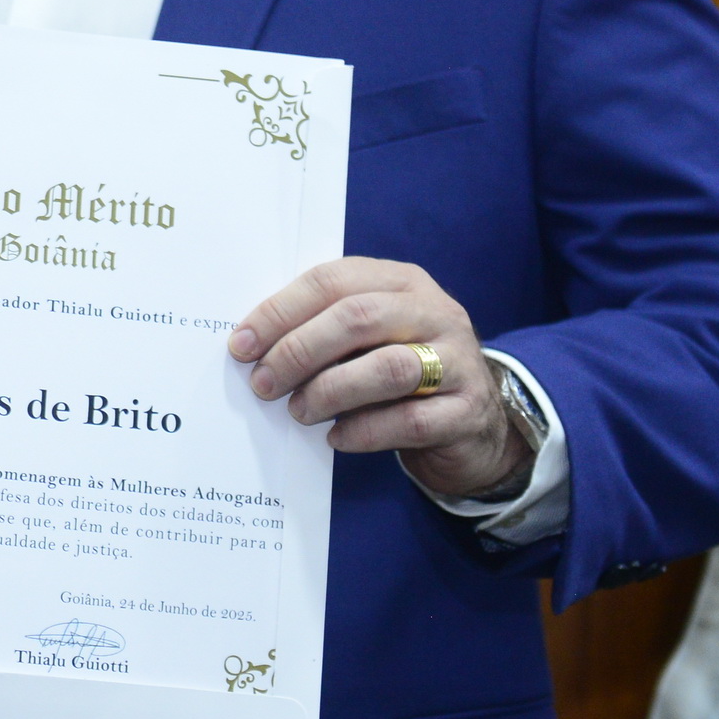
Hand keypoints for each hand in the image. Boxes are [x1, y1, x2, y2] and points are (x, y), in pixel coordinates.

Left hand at [227, 256, 527, 498]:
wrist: (477, 424)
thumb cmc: (404, 372)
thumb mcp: (371, 338)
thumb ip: (326, 330)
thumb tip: (254, 347)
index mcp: (402, 282)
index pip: (333, 280)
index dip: (281, 311)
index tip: (242, 345)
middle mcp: (435, 312)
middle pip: (358, 318)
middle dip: (299, 350)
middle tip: (263, 383)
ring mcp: (458, 361)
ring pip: (388, 368)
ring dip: (330, 390)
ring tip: (298, 410)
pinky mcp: (467, 411)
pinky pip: (409, 420)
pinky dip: (363, 431)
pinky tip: (335, 438)